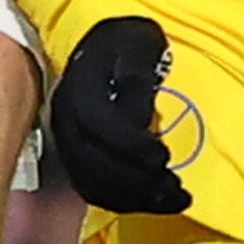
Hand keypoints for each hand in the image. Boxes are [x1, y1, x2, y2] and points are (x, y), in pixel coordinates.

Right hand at [47, 12, 191, 214]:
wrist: (98, 42)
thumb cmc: (126, 42)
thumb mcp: (138, 47)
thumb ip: (138, 81)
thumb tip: (140, 122)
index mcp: (79, 90)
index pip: (98, 125)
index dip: (131, 146)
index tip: (165, 157)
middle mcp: (65, 120)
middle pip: (93, 164)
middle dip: (138, 184)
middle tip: (178, 191)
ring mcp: (67, 141)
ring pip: (92, 183)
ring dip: (134, 199)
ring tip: (174, 200)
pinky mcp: (75, 156)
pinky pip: (92, 188)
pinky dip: (123, 201)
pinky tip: (152, 201)